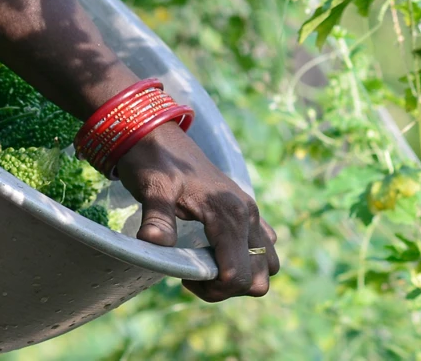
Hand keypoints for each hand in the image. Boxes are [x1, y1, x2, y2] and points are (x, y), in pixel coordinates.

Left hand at [115, 122, 279, 300]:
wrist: (154, 130)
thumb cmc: (153, 159)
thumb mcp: (152, 187)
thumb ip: (157, 216)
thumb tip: (154, 243)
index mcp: (229, 213)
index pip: (238, 275)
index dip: (214, 290)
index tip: (184, 279)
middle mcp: (248, 214)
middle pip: (260, 277)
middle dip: (230, 288)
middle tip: (195, 276)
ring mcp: (250, 212)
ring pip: (268, 264)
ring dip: (243, 274)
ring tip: (206, 264)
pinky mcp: (246, 210)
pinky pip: (264, 245)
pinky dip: (247, 259)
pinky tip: (214, 250)